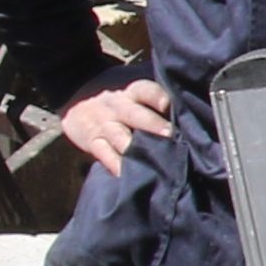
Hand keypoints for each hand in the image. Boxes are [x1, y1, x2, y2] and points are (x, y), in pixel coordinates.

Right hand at [58, 76, 174, 171]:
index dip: (156, 96)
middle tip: (168, 134)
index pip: (145, 90)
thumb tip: (189, 116)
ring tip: (150, 161)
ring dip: (134, 148)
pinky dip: (115, 165)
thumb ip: (155, 103)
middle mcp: (117, 107)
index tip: (167, 104)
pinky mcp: (93, 142)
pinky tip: (126, 174)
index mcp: (131, 93)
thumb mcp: (133, 95)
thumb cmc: (119, 103)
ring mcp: (104, 125)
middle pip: (134, 114)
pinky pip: (104, 154)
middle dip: (151, 124)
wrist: (77, 103)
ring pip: (119, 136)